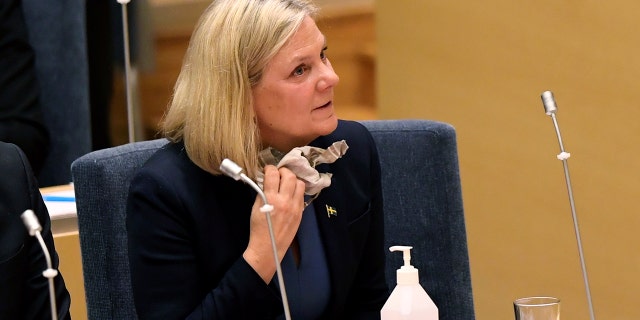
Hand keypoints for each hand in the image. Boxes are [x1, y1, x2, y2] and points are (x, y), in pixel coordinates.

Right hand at [243, 165, 305, 281]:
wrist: (268, 248)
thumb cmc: (258, 229)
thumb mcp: (255, 207)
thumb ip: (262, 193)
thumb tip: (267, 181)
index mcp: (270, 199)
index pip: (273, 174)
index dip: (270, 168)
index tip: (267, 170)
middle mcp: (285, 201)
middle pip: (290, 176)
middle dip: (283, 171)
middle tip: (278, 174)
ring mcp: (295, 207)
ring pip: (300, 184)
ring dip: (293, 180)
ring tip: (286, 183)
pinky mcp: (301, 213)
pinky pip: (302, 195)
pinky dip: (297, 191)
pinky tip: (290, 193)